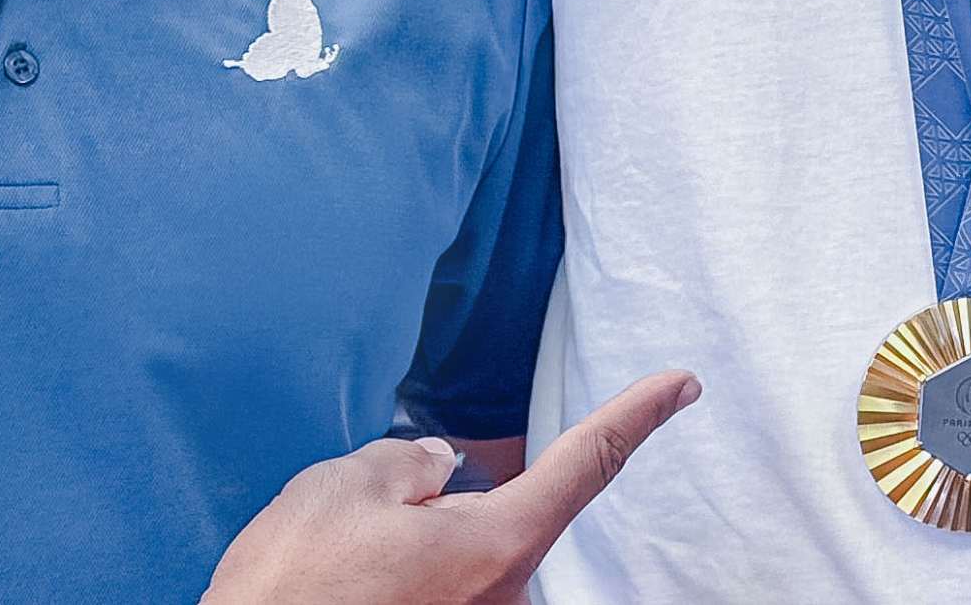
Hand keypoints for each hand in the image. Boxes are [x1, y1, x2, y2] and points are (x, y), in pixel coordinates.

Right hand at [202, 371, 697, 604]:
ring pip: (458, 558)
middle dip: (439, 505)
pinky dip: (397, 578)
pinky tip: (344, 584)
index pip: (586, 463)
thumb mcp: (340, 491)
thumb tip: (435, 468)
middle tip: (362, 529)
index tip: (679, 386)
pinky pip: (435, 590)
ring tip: (337, 568)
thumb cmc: (291, 594)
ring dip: (407, 547)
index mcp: (497, 546)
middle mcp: (504, 598)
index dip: (634, 417)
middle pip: (501, 515)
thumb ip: (406, 464)